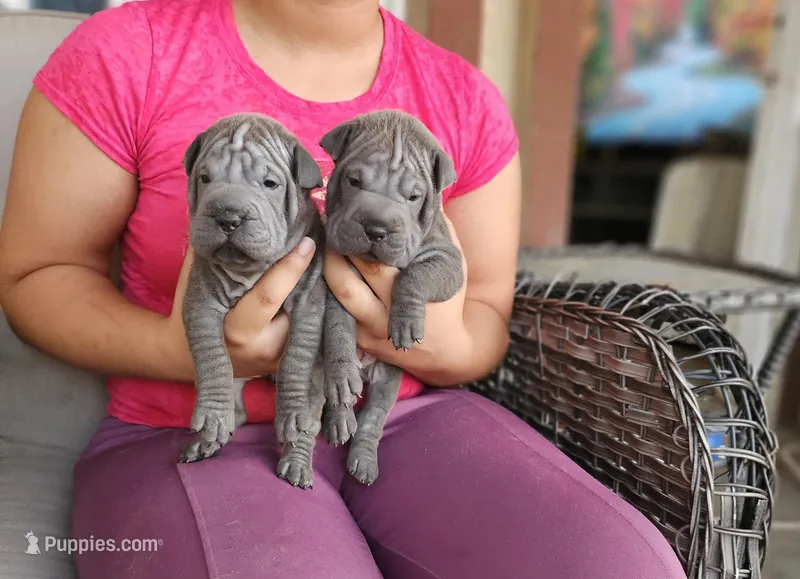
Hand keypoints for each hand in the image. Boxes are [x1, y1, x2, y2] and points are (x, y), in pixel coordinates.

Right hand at [167, 237, 316, 378]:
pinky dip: (310, 305)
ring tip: (319, 263)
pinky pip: (306, 328)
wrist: (186, 357)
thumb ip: (219, 257)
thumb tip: (240, 222)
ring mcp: (278, 359)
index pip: (270, 295)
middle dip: (311, 277)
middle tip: (320, 246)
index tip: (307, 242)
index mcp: (236, 331)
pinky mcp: (287, 360)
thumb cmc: (190, 312)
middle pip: (298, 306)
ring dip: (315, 290)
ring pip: (308, 318)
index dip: (290, 267)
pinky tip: (313, 284)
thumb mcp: (197, 283)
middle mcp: (262, 348)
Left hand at [324, 217, 469, 377]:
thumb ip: (441, 231)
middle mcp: (384, 316)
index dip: (358, 243)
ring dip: (327, 268)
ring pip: (336, 297)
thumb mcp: (453, 263)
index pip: (375, 266)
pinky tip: (326, 267)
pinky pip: (336, 311)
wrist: (444, 351)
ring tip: (325, 243)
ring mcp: (368, 331)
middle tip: (329, 226)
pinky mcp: (359, 341)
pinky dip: (329, 287)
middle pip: (346, 281)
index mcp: (409, 294)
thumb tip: (429, 195)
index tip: (350, 220)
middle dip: (334, 252)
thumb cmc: (449, 301)